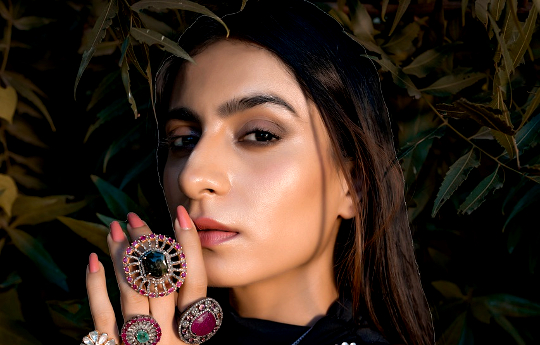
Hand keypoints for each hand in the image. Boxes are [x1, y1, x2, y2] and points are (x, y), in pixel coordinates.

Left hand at [85, 206, 207, 343]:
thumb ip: (193, 317)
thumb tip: (191, 278)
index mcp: (193, 331)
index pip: (195, 280)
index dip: (189, 246)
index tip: (182, 215)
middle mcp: (169, 333)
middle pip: (160, 279)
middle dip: (147, 243)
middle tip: (134, 216)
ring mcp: (140, 342)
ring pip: (132, 290)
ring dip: (122, 256)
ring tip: (114, 229)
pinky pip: (102, 314)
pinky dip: (96, 285)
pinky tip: (93, 260)